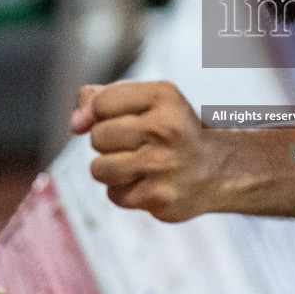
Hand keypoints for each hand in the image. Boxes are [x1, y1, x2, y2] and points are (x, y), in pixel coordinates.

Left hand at [70, 81, 227, 222]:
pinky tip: (147, 182)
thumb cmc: (174, 131)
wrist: (218, 169)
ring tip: (137, 165)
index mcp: (164, 96)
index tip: (119, 118)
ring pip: (99, 168)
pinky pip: (114, 194)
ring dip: (111, 169)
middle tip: (137, 144)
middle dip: (108, 143)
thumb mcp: (149, 100)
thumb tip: (75, 123)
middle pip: (98, 137)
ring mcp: (163, 165)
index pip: (101, 103)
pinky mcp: (159, 197)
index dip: (100, 114)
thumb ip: (106, 98)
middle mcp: (165, 128)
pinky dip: (125, 190)